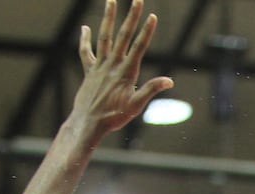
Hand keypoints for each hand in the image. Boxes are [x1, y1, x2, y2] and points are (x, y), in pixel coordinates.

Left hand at [73, 0, 173, 140]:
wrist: (88, 122)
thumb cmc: (114, 116)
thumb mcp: (136, 106)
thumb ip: (151, 90)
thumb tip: (169, 80)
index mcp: (126, 72)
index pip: (139, 47)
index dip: (146, 31)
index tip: (152, 16)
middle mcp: (112, 65)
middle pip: (123, 36)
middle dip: (131, 17)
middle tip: (137, 0)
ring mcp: (99, 65)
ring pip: (104, 36)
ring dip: (108, 18)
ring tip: (111, 1)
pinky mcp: (89, 70)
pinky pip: (86, 51)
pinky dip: (85, 39)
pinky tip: (85, 27)